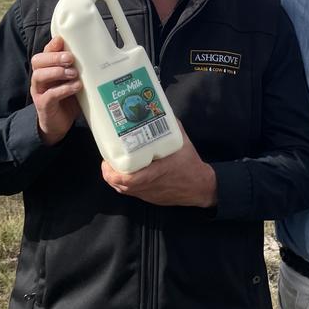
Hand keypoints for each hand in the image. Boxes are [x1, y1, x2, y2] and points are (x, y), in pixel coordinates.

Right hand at [30, 35, 81, 145]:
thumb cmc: (68, 99)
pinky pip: (49, 95)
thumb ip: (79, 69)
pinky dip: (62, 89)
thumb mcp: (74, 81)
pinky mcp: (43, 105)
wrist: (59, 124)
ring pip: (39, 76)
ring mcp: (39, 91)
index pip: (45, 52)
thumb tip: (97, 54)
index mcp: (46, 69)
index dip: (52, 45)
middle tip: (70, 58)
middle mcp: (40, 78)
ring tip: (74, 73)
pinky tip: (75, 87)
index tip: (62, 40)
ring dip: (57, 72)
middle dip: (54, 57)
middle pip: (38, 61)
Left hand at [101, 121, 217, 207]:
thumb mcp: (182, 141)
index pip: (129, 179)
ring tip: (113, 166)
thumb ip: (170, 126)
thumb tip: (159, 111)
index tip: (107, 161)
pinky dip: (126, 184)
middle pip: (121, 186)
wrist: (201, 187)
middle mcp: (150, 185)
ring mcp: (149, 194)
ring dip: (116, 179)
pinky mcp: (151, 198)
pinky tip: (126, 173)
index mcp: (157, 172)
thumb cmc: (190, 163)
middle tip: (107, 160)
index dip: (113, 172)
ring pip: (124, 191)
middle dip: (109, 174)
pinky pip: (133, 193)